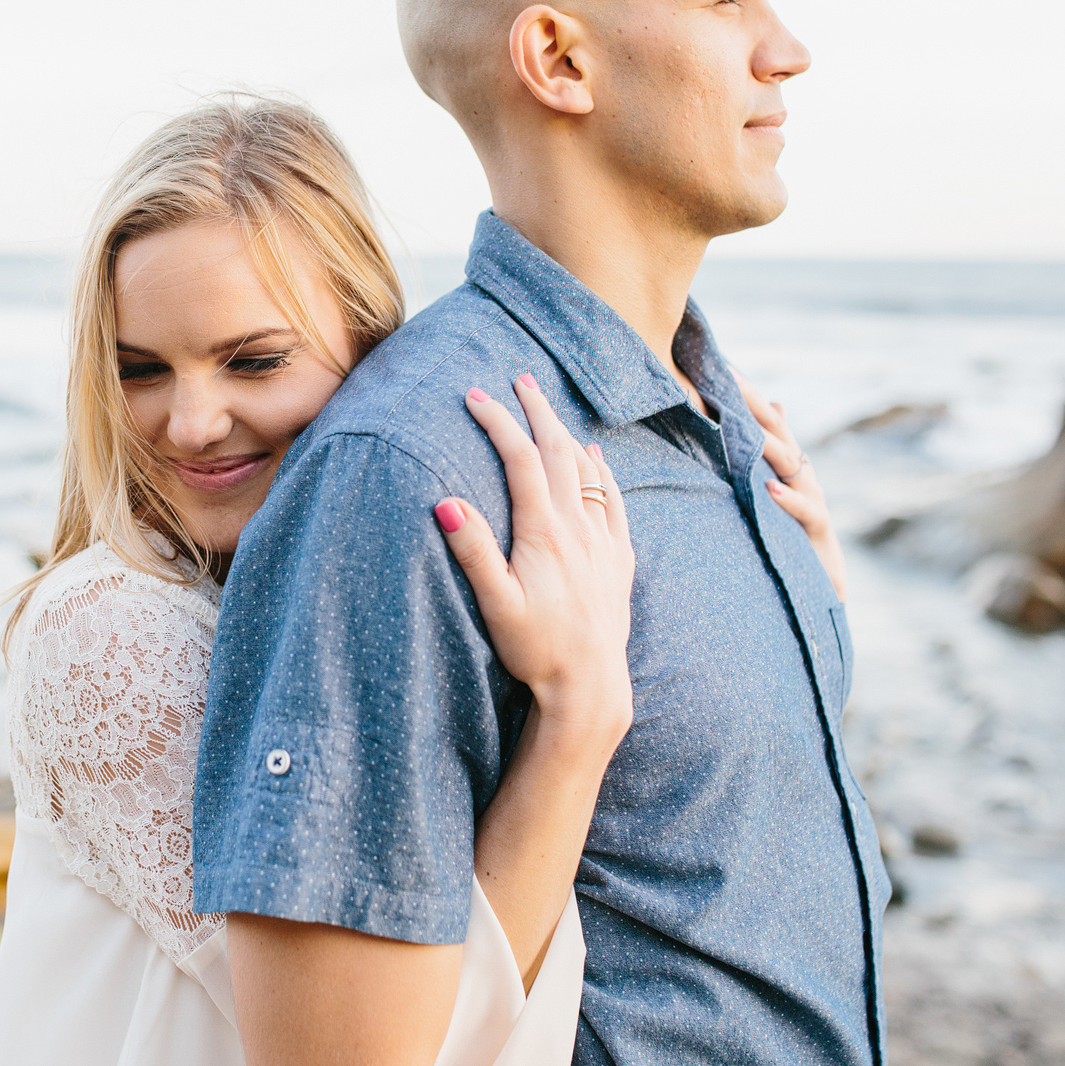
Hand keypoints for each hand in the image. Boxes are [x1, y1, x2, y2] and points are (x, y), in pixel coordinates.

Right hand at [433, 374, 633, 743]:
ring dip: (566, 433)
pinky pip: (615, 500)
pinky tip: (596, 457)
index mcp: (544, 532)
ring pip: (587, 469)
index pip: (520, 459)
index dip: (498, 422)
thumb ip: (473, 551)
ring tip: (549, 409)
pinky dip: (602, 470)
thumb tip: (445, 503)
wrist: (591, 687)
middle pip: (558, 451)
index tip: (475, 395)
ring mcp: (604, 541)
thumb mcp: (496, 604)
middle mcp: (579, 527)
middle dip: (537, 410)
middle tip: (520, 379)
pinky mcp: (619, 559)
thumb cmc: (536, 650)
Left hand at [734, 371, 846, 601]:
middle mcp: (801, 476)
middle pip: (780, 433)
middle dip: (755, 406)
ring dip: (769, 445)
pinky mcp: (818, 531)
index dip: (747, 397)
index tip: (720, 369)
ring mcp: (813, 500)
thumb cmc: (786, 537)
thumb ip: (758, 462)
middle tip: (729, 380)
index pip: (766, 422)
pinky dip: (788, 499)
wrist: (819, 587)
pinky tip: (770, 488)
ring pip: (793, 465)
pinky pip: (806, 511)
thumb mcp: (767, 497)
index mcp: (786, 465)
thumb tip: (758, 418)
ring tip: (746, 427)